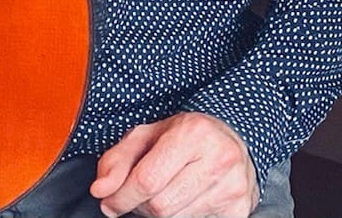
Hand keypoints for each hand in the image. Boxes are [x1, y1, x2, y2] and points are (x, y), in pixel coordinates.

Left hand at [91, 112, 258, 217]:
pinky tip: (186, 200)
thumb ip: (117, 160)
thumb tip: (101, 190)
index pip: (146, 180)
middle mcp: (218, 158)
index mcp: (193, 133)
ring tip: (166, 192)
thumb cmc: (186, 136)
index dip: (121, 198)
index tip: (110, 201)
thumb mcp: (146, 136)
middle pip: (160, 206)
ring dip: (161, 213)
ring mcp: (232, 186)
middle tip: (143, 194)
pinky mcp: (239, 209)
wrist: (232, 138)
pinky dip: (183, 217)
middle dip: (142, 205)